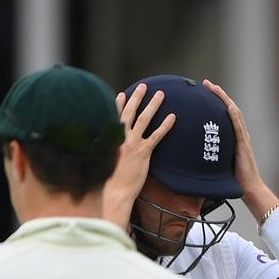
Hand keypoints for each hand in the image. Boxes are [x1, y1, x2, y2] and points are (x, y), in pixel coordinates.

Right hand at [103, 83, 174, 227]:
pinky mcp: (143, 153)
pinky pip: (157, 136)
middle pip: (129, 113)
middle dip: (137, 98)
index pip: (114, 117)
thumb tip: (112, 149)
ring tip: (161, 94)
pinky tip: (173, 117)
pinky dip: (165, 125)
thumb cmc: (108, 180)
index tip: (121, 94)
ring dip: (153, 105)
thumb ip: (109, 151)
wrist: (113, 192)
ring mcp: (132, 144)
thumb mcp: (105, 162)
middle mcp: (120, 138)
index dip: (118, 104)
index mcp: (109, 139)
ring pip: (144, 120)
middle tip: (143, 86)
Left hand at [203, 79, 278, 219]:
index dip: (216, 101)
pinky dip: (233, 116)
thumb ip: (211, 152)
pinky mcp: (243, 145)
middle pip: (229, 109)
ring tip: (214, 88)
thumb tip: (194, 150)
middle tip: (206, 83)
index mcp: (233, 137)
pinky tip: (228, 107)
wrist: (248, 188)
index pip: (225, 114)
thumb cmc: (233, 178)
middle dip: (219, 95)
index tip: (205, 90)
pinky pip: (238, 128)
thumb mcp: (218, 161)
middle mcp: (239, 134)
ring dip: (224, 100)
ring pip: (234, 114)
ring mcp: (243, 138)